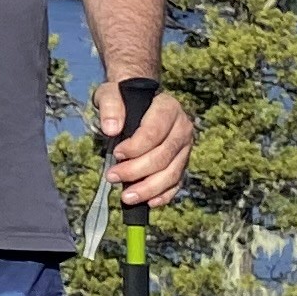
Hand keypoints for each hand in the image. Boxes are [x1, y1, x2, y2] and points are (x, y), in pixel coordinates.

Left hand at [99, 83, 195, 209]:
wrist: (139, 102)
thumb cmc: (123, 98)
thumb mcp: (112, 92)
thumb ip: (111, 105)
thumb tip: (111, 129)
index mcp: (168, 108)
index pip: (154, 132)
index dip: (135, 147)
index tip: (117, 154)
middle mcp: (182, 128)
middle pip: (163, 156)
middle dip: (137, 171)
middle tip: (112, 177)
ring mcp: (185, 148)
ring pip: (172, 173)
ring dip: (149, 189)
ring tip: (126, 197)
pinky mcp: (182, 163)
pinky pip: (176, 183)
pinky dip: (163, 195)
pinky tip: (148, 203)